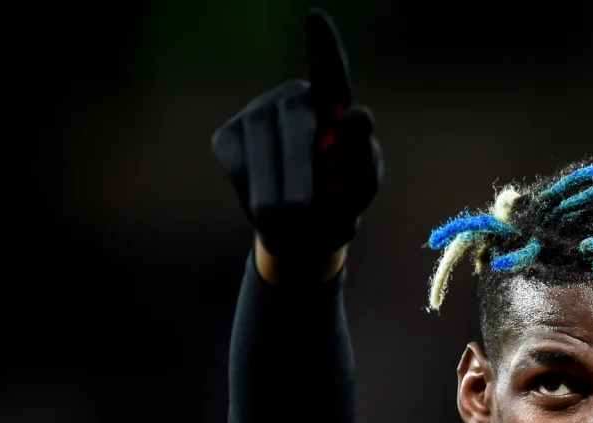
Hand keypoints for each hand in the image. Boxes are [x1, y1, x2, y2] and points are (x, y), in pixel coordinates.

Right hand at [211, 8, 382, 259]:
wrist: (303, 230)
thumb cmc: (341, 199)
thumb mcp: (361, 183)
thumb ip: (364, 152)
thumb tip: (358, 115)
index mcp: (332, 102)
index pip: (329, 69)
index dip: (322, 43)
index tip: (315, 16)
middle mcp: (293, 97)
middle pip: (296, 121)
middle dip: (303, 171)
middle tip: (308, 212)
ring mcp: (257, 112)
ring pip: (262, 142)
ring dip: (279, 188)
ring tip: (294, 216)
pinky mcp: (228, 136)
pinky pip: (238, 161)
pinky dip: (254, 190)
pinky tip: (267, 202)